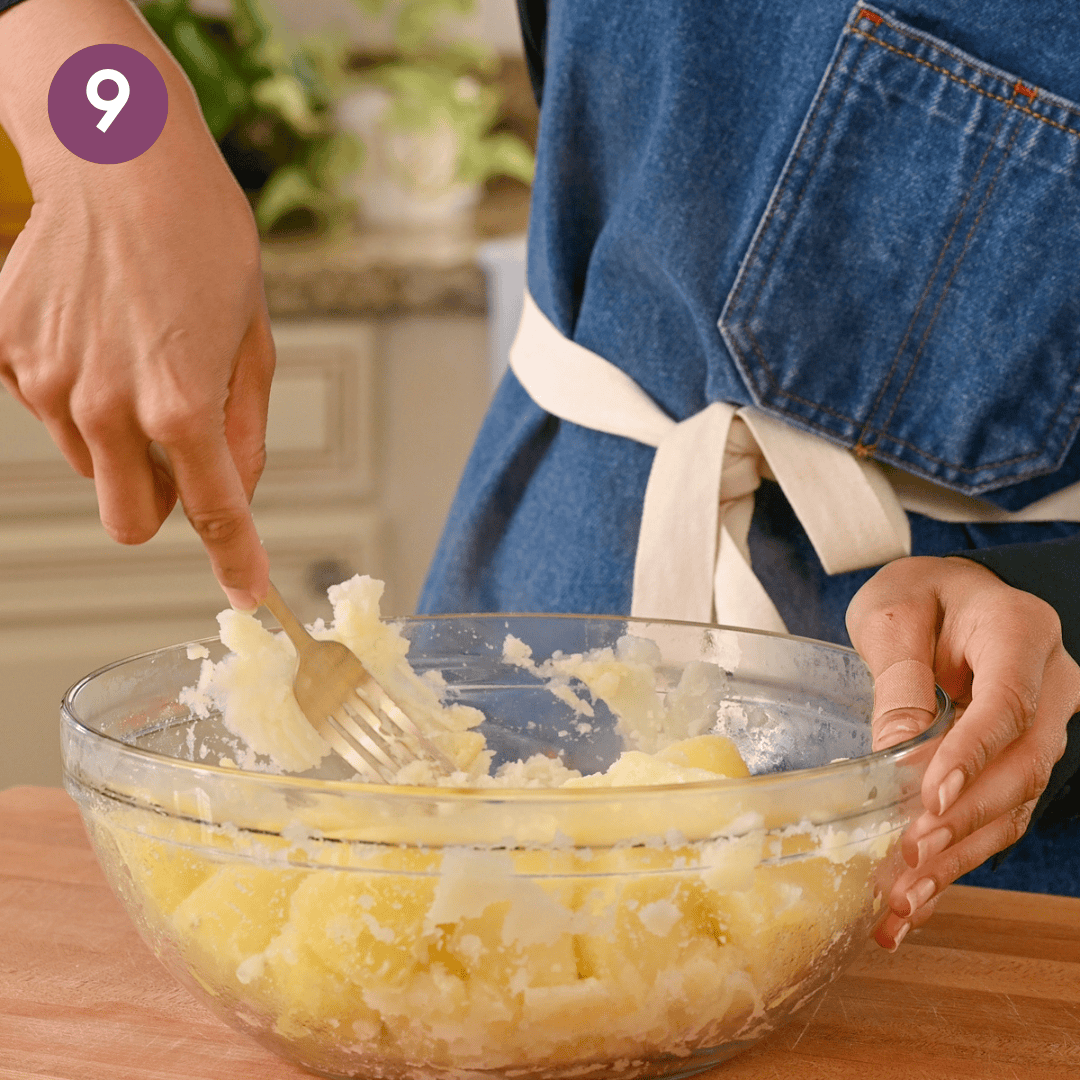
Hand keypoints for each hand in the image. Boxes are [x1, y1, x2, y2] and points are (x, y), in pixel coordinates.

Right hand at [0, 0, 272, 609]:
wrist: (118, 156)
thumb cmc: (202, 235)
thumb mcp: (254, 335)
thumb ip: (245, 423)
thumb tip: (240, 486)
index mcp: (183, 403)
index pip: (214, 511)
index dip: (235, 558)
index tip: (248, 589)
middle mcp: (108, 405)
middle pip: (130, 517)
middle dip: (162, 501)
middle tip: (184, 453)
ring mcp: (47, 381)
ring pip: (91, 461)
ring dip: (121, 438)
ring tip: (141, 357)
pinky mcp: (7, 351)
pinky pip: (48, 409)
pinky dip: (77, 393)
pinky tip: (98, 333)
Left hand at [846, 556, 1079, 949]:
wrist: (942, 597)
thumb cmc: (918, 595)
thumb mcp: (893, 615)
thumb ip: (899, 677)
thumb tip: (897, 753)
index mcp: (1020, 633)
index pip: (1008, 704)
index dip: (973, 756)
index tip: (933, 797)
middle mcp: (1049, 684)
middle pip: (1022, 765)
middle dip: (966, 818)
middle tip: (912, 855)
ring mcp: (1042, 726)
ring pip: (1015, 802)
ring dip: (961, 854)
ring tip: (906, 896)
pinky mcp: (1018, 759)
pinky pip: (998, 813)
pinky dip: (959, 856)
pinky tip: (919, 894)